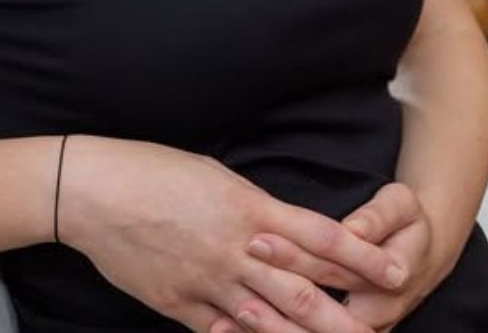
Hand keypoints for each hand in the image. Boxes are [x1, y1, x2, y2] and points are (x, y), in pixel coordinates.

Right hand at [58, 137, 408, 332]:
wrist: (92, 192)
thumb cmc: (155, 170)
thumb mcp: (218, 177)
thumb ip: (256, 209)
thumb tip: (284, 229)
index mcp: (250, 209)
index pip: (320, 238)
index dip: (362, 256)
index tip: (395, 270)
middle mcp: (236, 250)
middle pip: (303, 290)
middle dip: (348, 314)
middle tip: (384, 325)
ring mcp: (207, 282)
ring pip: (269, 322)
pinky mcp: (178, 305)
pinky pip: (223, 331)